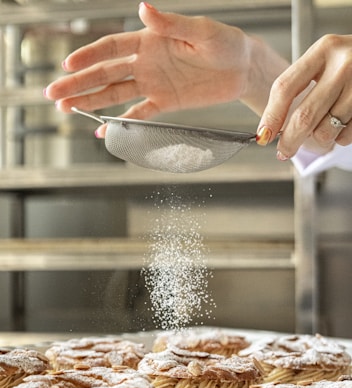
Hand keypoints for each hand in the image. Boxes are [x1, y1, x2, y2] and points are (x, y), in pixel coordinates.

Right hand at [45, 2, 255, 135]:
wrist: (241, 69)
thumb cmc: (225, 43)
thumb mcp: (200, 30)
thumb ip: (170, 23)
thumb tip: (142, 8)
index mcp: (150, 41)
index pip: (112, 48)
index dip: (89, 55)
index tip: (67, 64)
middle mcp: (146, 63)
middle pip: (105, 73)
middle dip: (78, 83)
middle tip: (53, 94)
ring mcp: (154, 84)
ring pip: (115, 94)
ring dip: (90, 101)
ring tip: (66, 109)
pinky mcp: (165, 102)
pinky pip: (138, 114)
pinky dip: (121, 122)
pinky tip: (102, 130)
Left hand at [257, 34, 351, 158]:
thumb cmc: (349, 64)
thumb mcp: (323, 62)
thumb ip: (298, 87)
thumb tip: (269, 129)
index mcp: (324, 50)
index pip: (285, 88)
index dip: (271, 116)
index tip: (263, 135)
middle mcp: (344, 64)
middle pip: (304, 116)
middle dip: (289, 141)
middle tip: (284, 151)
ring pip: (325, 131)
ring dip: (318, 138)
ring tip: (323, 127)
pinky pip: (345, 137)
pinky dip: (338, 138)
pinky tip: (341, 124)